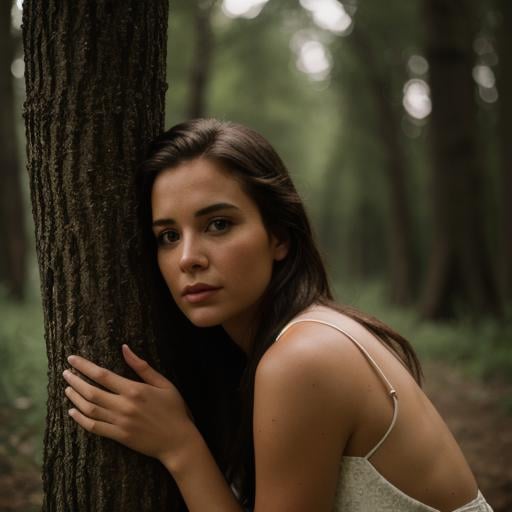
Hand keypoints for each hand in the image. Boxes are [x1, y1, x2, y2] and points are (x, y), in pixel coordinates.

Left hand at [63, 344, 194, 462]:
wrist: (178, 440)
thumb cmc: (174, 409)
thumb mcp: (163, 383)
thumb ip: (142, 367)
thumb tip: (125, 348)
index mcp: (135, 390)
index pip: (103, 375)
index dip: (85, 366)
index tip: (72, 359)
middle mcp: (124, 406)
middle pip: (91, 391)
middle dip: (75, 381)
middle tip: (65, 373)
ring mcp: (120, 423)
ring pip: (90, 409)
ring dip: (75, 398)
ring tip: (67, 389)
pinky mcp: (119, 436)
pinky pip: (94, 427)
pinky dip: (81, 419)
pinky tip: (73, 412)